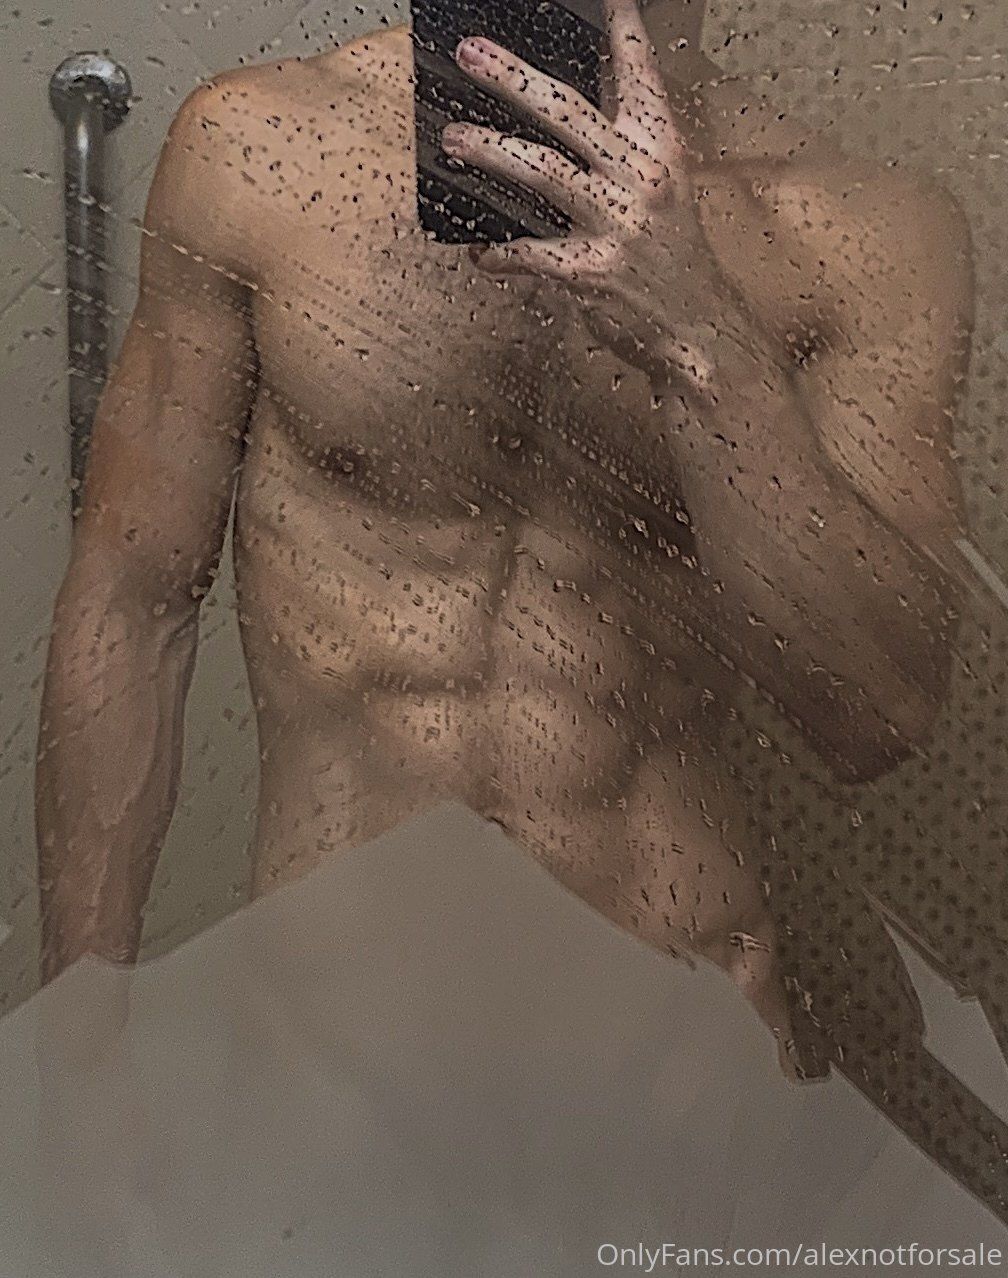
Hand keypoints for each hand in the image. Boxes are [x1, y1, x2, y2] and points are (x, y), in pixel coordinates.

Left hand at [442, 0, 720, 387]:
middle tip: (471, 54)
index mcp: (661, 152)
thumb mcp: (666, 192)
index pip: (640, 75)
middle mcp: (640, 179)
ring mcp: (616, 225)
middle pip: (568, 112)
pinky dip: (500, 251)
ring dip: (490, 150)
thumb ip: (624, 150)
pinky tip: (480, 250)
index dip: (621, 28)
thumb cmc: (675, 262)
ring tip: (453, 139)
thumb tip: (569, 119)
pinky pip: (531, 252)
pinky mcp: (591, 273)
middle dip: (513, 77)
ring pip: (542, 171)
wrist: (699, 330)